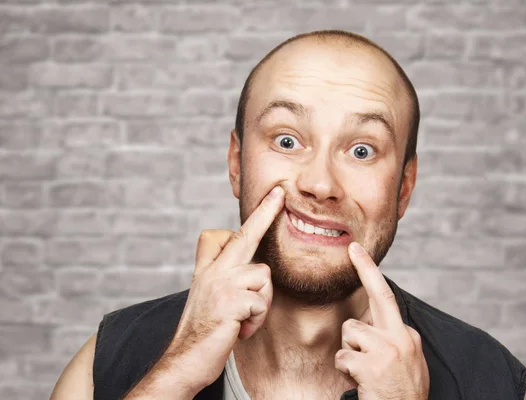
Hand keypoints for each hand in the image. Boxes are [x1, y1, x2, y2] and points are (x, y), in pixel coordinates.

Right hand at [130, 186, 284, 397]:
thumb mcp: (208, 297)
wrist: (185, 359)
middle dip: (265, 212)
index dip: (249, 221)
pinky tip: (238, 329)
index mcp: (206, 269)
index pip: (223, 236)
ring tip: (241, 319)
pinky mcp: (231, 300)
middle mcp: (212, 271)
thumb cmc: (203, 331)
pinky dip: (255, 320)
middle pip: (244, 235)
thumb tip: (254, 268)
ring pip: (263, 277)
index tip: (269, 200)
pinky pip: (260, 303)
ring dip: (260, 303)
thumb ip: (224, 278)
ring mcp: (221, 283)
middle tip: (280, 194)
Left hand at [334, 242, 429, 399]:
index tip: (357, 251)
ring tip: (364, 372)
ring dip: (349, 352)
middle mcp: (402, 337)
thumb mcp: (406, 362)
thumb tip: (367, 325)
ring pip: (350, 331)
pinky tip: (361, 383)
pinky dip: (346, 371)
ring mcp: (388, 350)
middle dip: (366, 269)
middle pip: (380, 295)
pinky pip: (343, 357)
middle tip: (353, 247)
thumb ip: (389, 340)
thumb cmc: (401, 394)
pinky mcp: (373, 364)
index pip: (386, 299)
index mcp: (408, 336)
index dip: (370, 273)